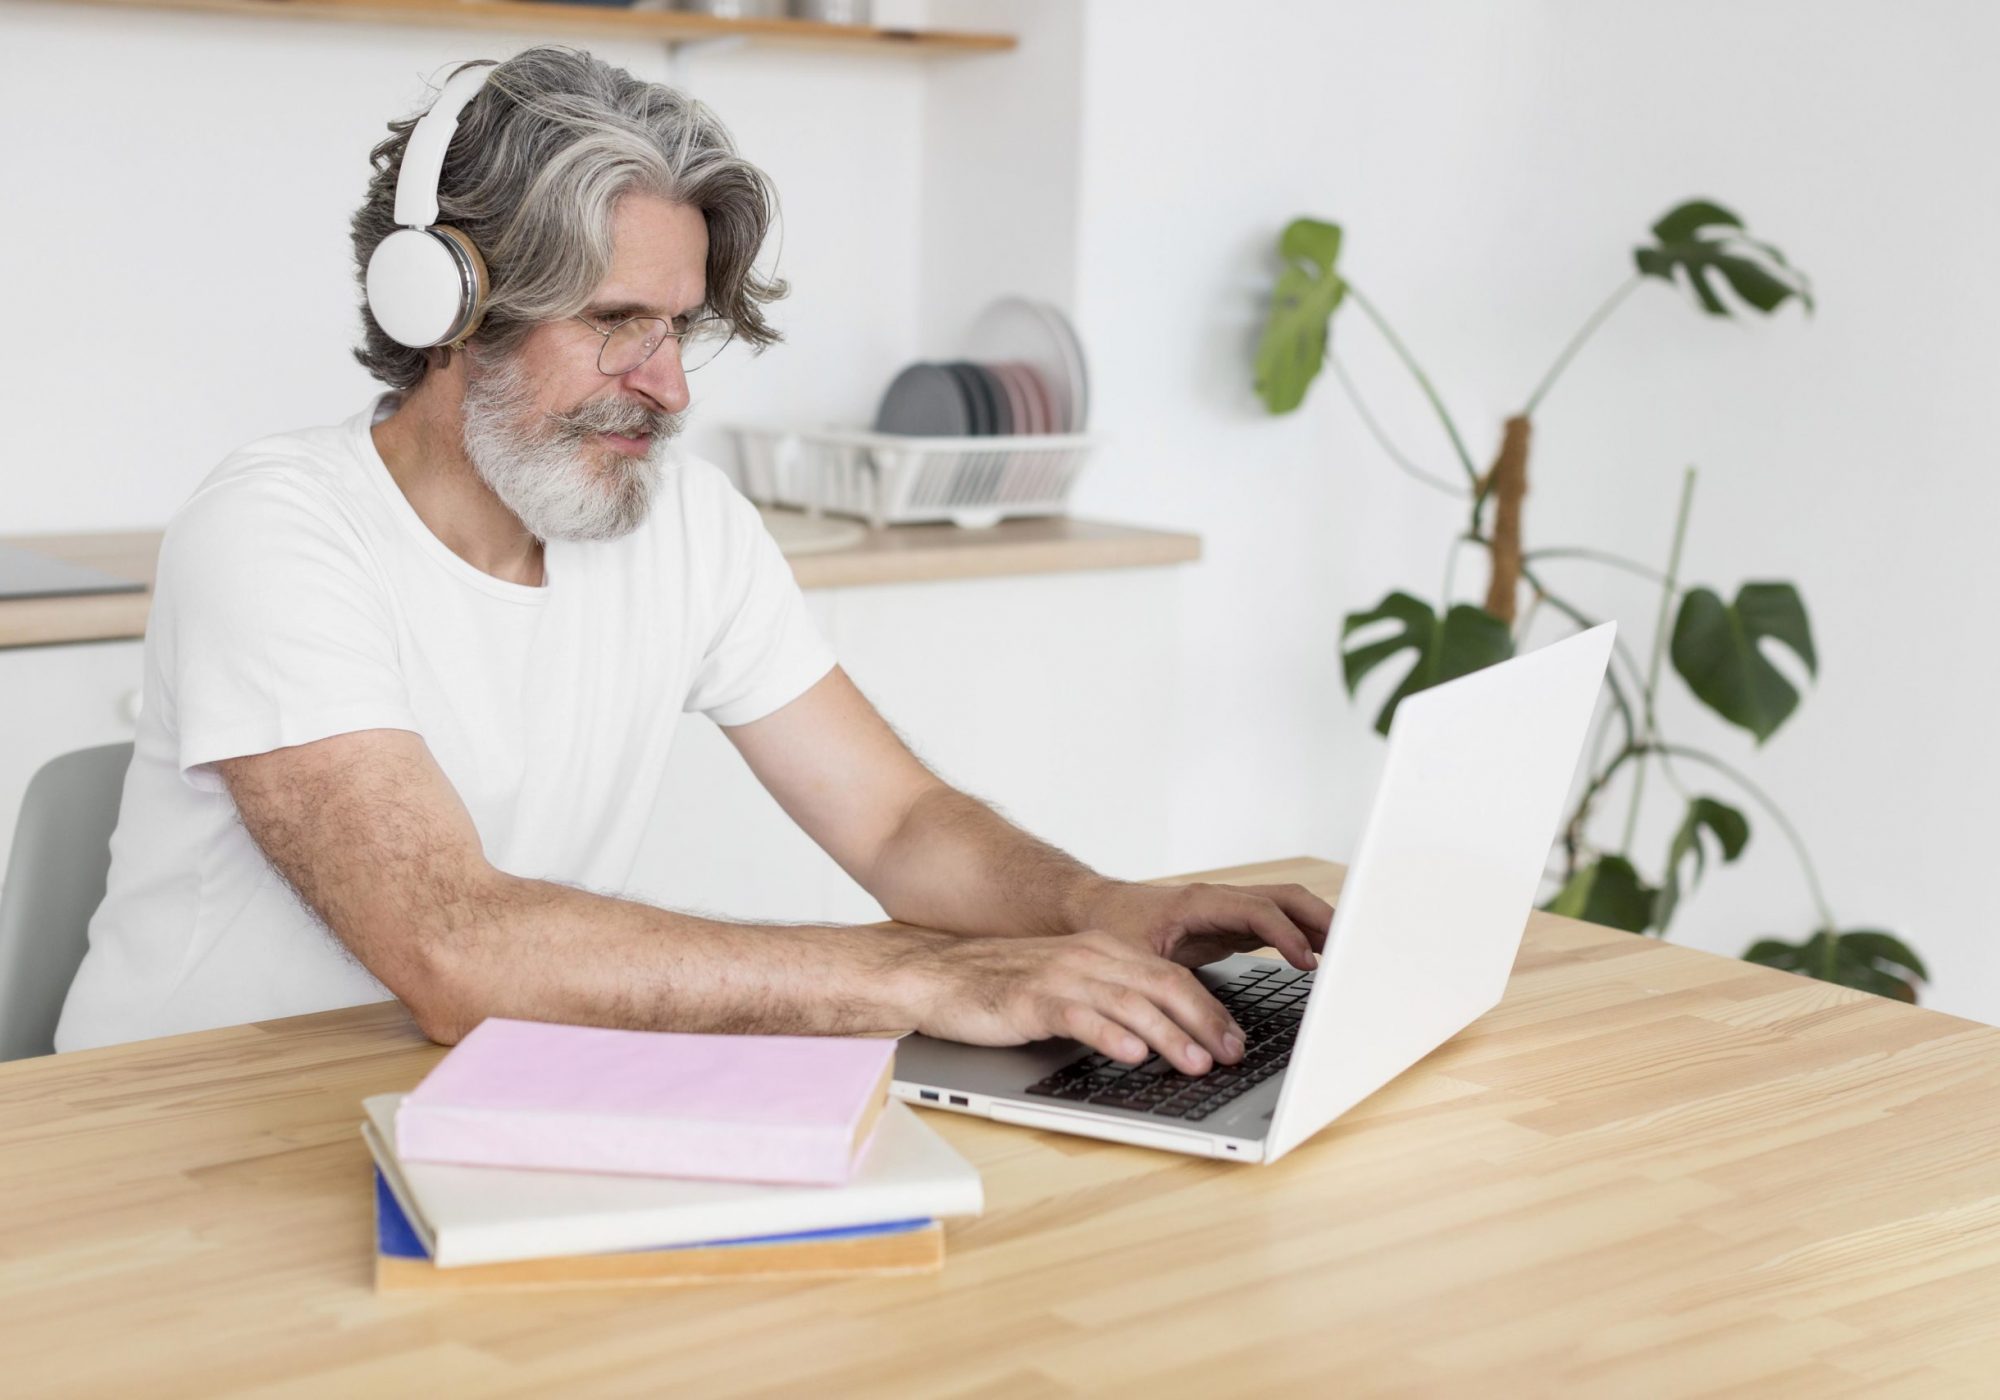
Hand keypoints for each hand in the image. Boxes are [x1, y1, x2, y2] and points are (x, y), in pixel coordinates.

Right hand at [909, 930, 1246, 1074]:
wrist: (935, 975)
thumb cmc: (999, 987)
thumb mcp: (1064, 986)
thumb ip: (1107, 1001)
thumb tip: (1157, 1038)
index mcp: (1100, 951)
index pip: (1169, 975)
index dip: (1207, 1007)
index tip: (1234, 1039)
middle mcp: (1086, 958)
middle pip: (1161, 985)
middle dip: (1203, 1021)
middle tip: (1232, 1054)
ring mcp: (1058, 976)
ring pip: (1129, 1002)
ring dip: (1169, 1035)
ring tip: (1196, 1063)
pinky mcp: (1029, 999)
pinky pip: (1078, 1016)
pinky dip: (1110, 1035)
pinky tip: (1132, 1055)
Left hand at [1070, 879, 1333, 970]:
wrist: (1091, 910)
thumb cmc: (1108, 929)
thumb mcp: (1134, 962)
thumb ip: (1171, 992)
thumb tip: (1210, 1031)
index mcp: (1200, 902)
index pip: (1259, 910)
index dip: (1287, 935)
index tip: (1308, 963)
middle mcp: (1220, 900)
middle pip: (1285, 897)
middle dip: (1321, 919)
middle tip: (1351, 949)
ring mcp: (1227, 911)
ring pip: (1285, 907)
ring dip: (1316, 925)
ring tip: (1346, 954)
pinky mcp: (1228, 925)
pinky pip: (1273, 924)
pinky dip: (1298, 936)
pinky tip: (1314, 960)